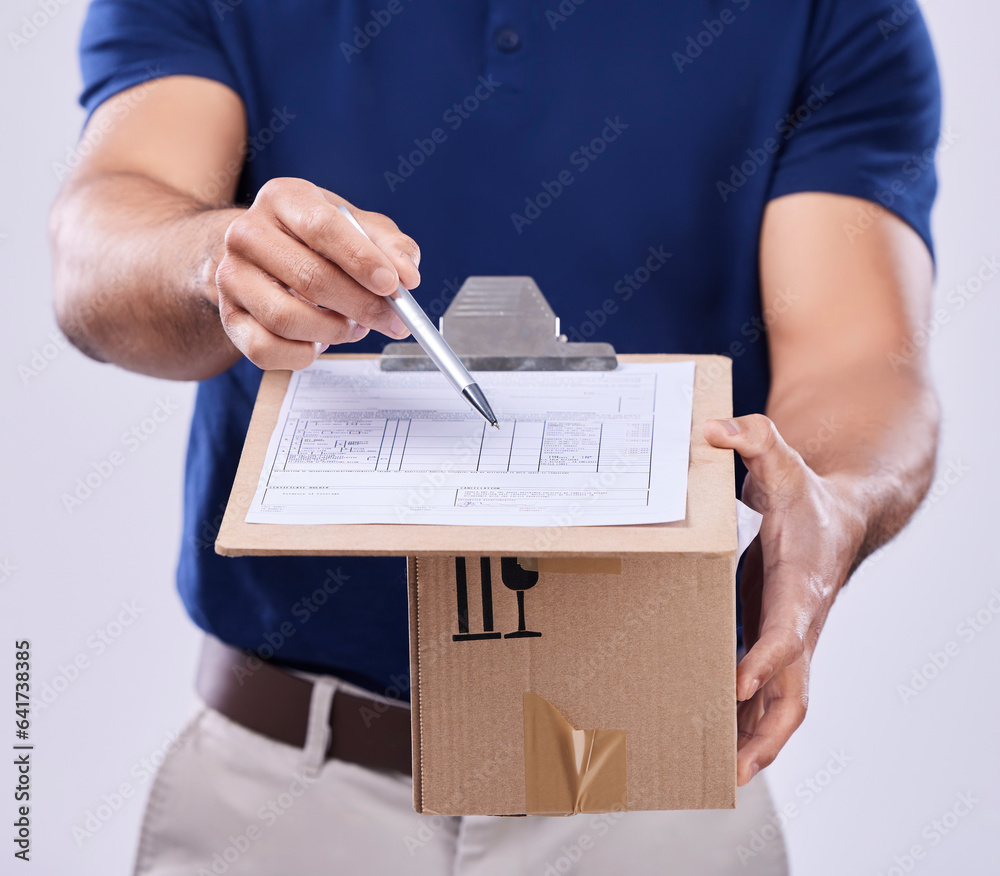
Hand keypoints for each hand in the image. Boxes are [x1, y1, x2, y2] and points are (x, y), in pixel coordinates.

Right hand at [216, 177, 420, 369]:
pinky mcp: (228, 317)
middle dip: (361, 306)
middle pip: (310, 279)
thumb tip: (408, 275)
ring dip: (333, 333)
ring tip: (354, 326)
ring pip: (286, 319)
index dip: (361, 260)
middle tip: (392, 320)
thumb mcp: (357, 228)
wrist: (261, 256)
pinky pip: (266, 350)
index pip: (322, 228)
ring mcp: (231, 276)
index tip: (392, 285)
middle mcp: (247, 233)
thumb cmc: (315, 240)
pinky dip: (303, 355)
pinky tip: (319, 342)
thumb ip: (390, 246)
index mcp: (284, 198)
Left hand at [704, 414, 864, 785]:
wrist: (841, 516)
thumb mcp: (782, 460)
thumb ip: (755, 439)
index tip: (738, 684)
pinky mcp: (775, 639)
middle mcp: (802, 620)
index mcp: (803, 581)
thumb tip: (717, 430)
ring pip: (784, 704)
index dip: (766, 657)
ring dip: (755, 741)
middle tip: (732, 768)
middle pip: (795, 691)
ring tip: (719, 776)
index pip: (788, 628)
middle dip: (766, 732)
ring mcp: (791, 637)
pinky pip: (767, 692)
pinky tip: (719, 742)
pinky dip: (748, 720)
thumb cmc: (808, 494)